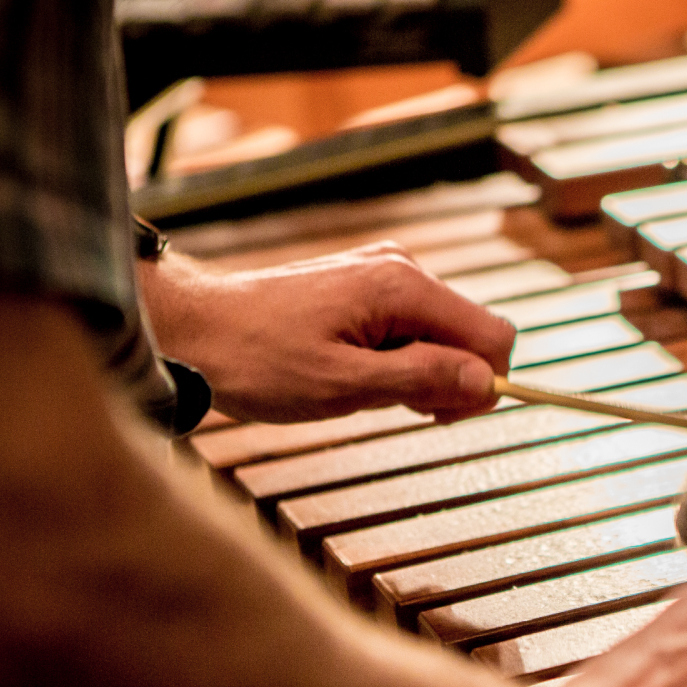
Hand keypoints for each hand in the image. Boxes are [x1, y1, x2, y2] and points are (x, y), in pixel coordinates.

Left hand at [137, 242, 514, 423]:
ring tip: (370, 393)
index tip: (445, 417)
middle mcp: (401, 269)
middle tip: (402, 412)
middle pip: (472, 333)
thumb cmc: (256, 359)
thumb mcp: (344, 385)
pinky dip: (401, 360)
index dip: (485, 384)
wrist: (193, 329)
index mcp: (403, 288)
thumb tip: (486, 383)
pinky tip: (362, 376)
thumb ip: (422, 380)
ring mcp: (383, 274)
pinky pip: (412, 328)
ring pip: (443, 334)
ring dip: (424, 374)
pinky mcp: (365, 286)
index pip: (492, 335)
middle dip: (453, 380)